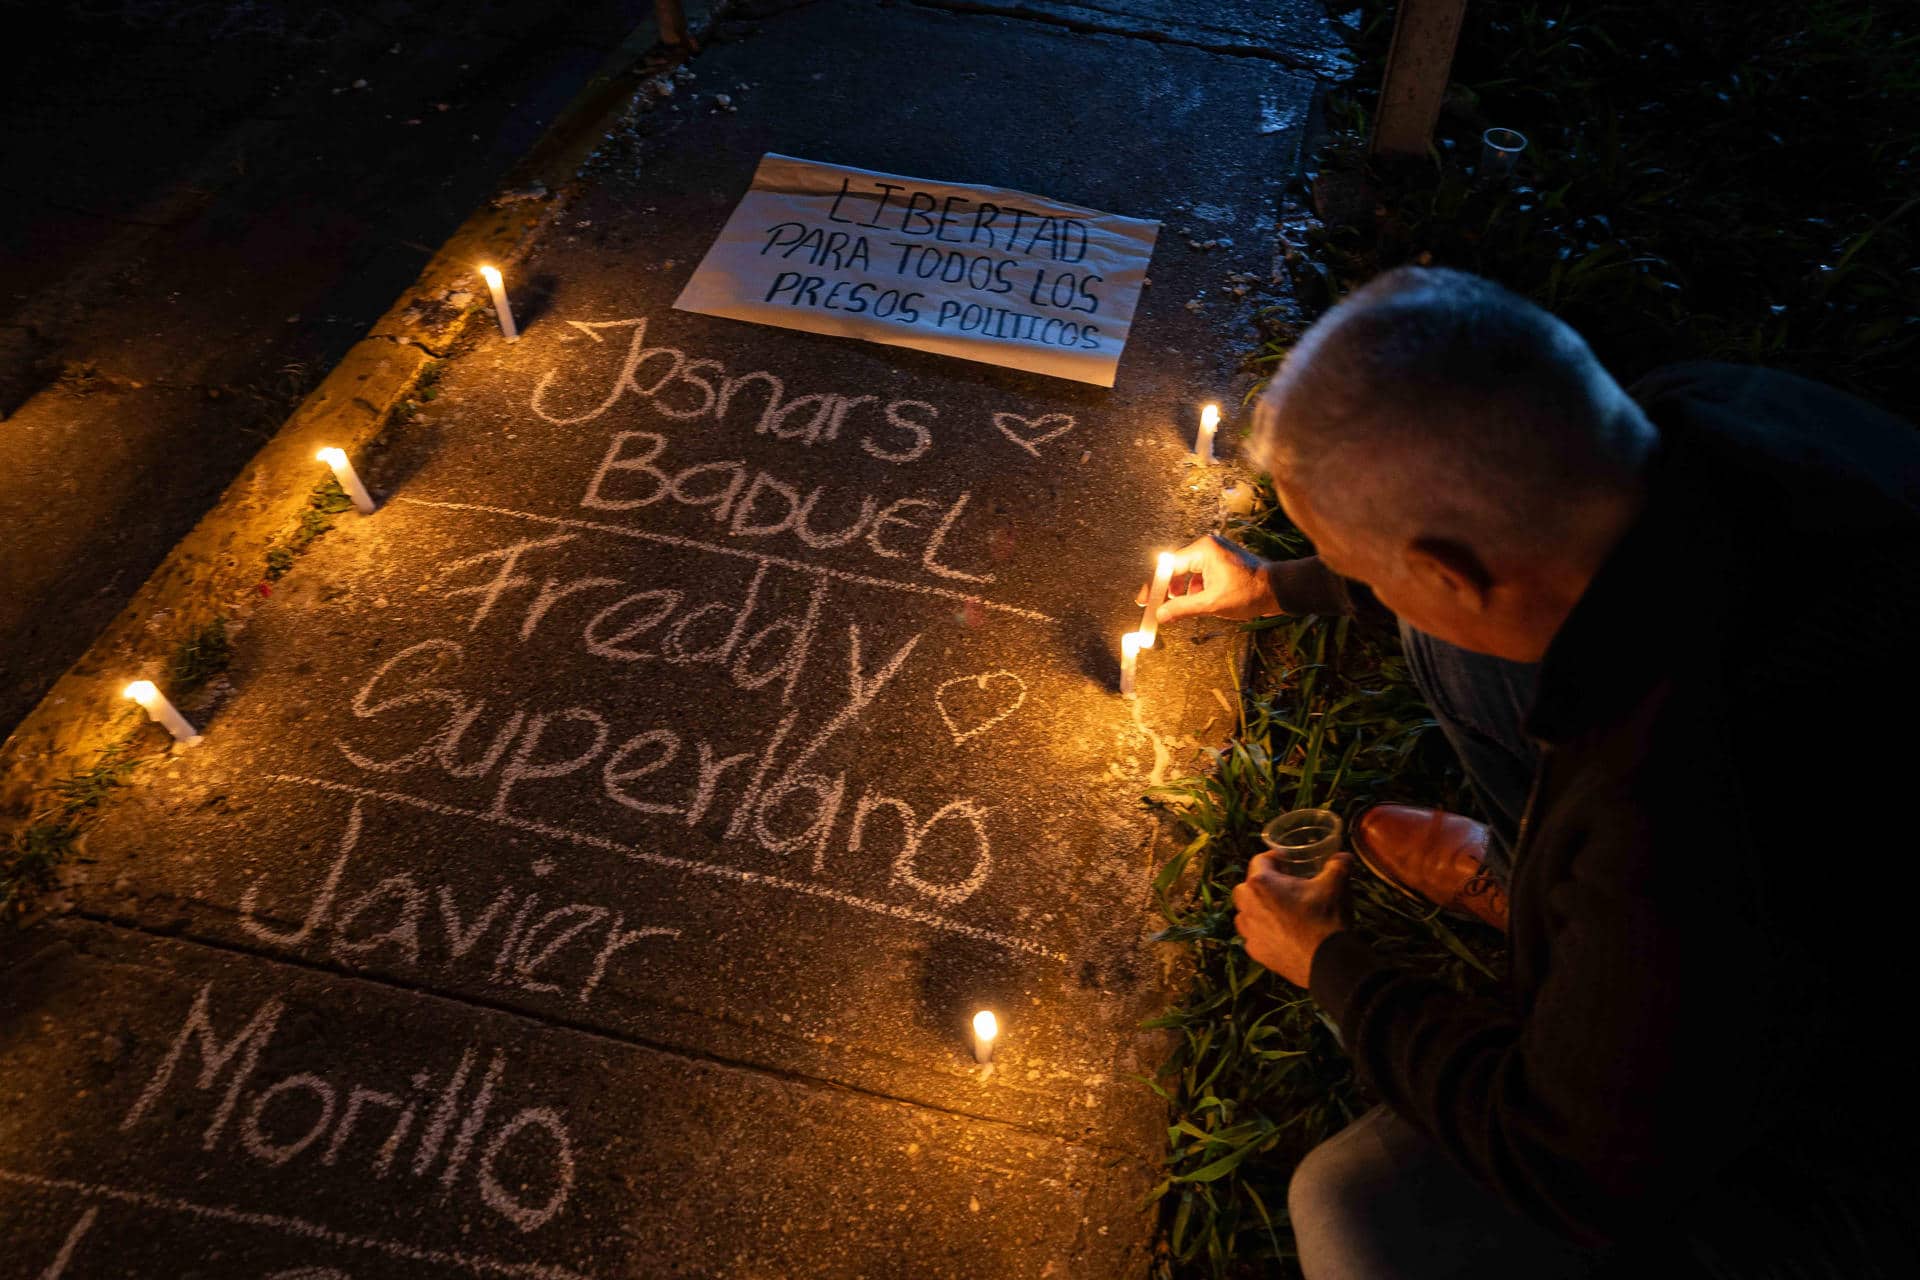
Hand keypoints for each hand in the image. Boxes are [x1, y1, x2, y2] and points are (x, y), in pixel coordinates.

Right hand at [1134, 534, 1280, 625]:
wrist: (1279, 590)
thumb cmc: (1249, 593)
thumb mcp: (1212, 603)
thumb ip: (1182, 608)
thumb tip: (1160, 615)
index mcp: (1204, 550)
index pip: (1168, 566)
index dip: (1154, 585)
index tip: (1144, 600)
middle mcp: (1208, 546)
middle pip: (1177, 567)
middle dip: (1169, 589)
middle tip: (1160, 607)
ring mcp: (1217, 552)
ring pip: (1189, 572)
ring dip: (1184, 590)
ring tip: (1184, 607)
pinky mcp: (1223, 560)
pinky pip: (1201, 572)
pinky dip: (1196, 587)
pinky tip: (1199, 601)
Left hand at [1232, 851, 1354, 986]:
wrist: (1327, 963)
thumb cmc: (1326, 919)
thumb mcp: (1336, 885)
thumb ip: (1338, 865)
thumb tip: (1343, 857)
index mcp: (1260, 883)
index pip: (1260, 861)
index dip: (1274, 858)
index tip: (1287, 862)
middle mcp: (1247, 905)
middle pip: (1247, 887)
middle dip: (1262, 883)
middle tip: (1283, 885)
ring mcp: (1249, 932)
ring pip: (1245, 912)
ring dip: (1258, 908)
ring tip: (1280, 909)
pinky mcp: (1255, 952)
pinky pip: (1253, 935)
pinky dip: (1263, 931)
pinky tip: (1281, 933)